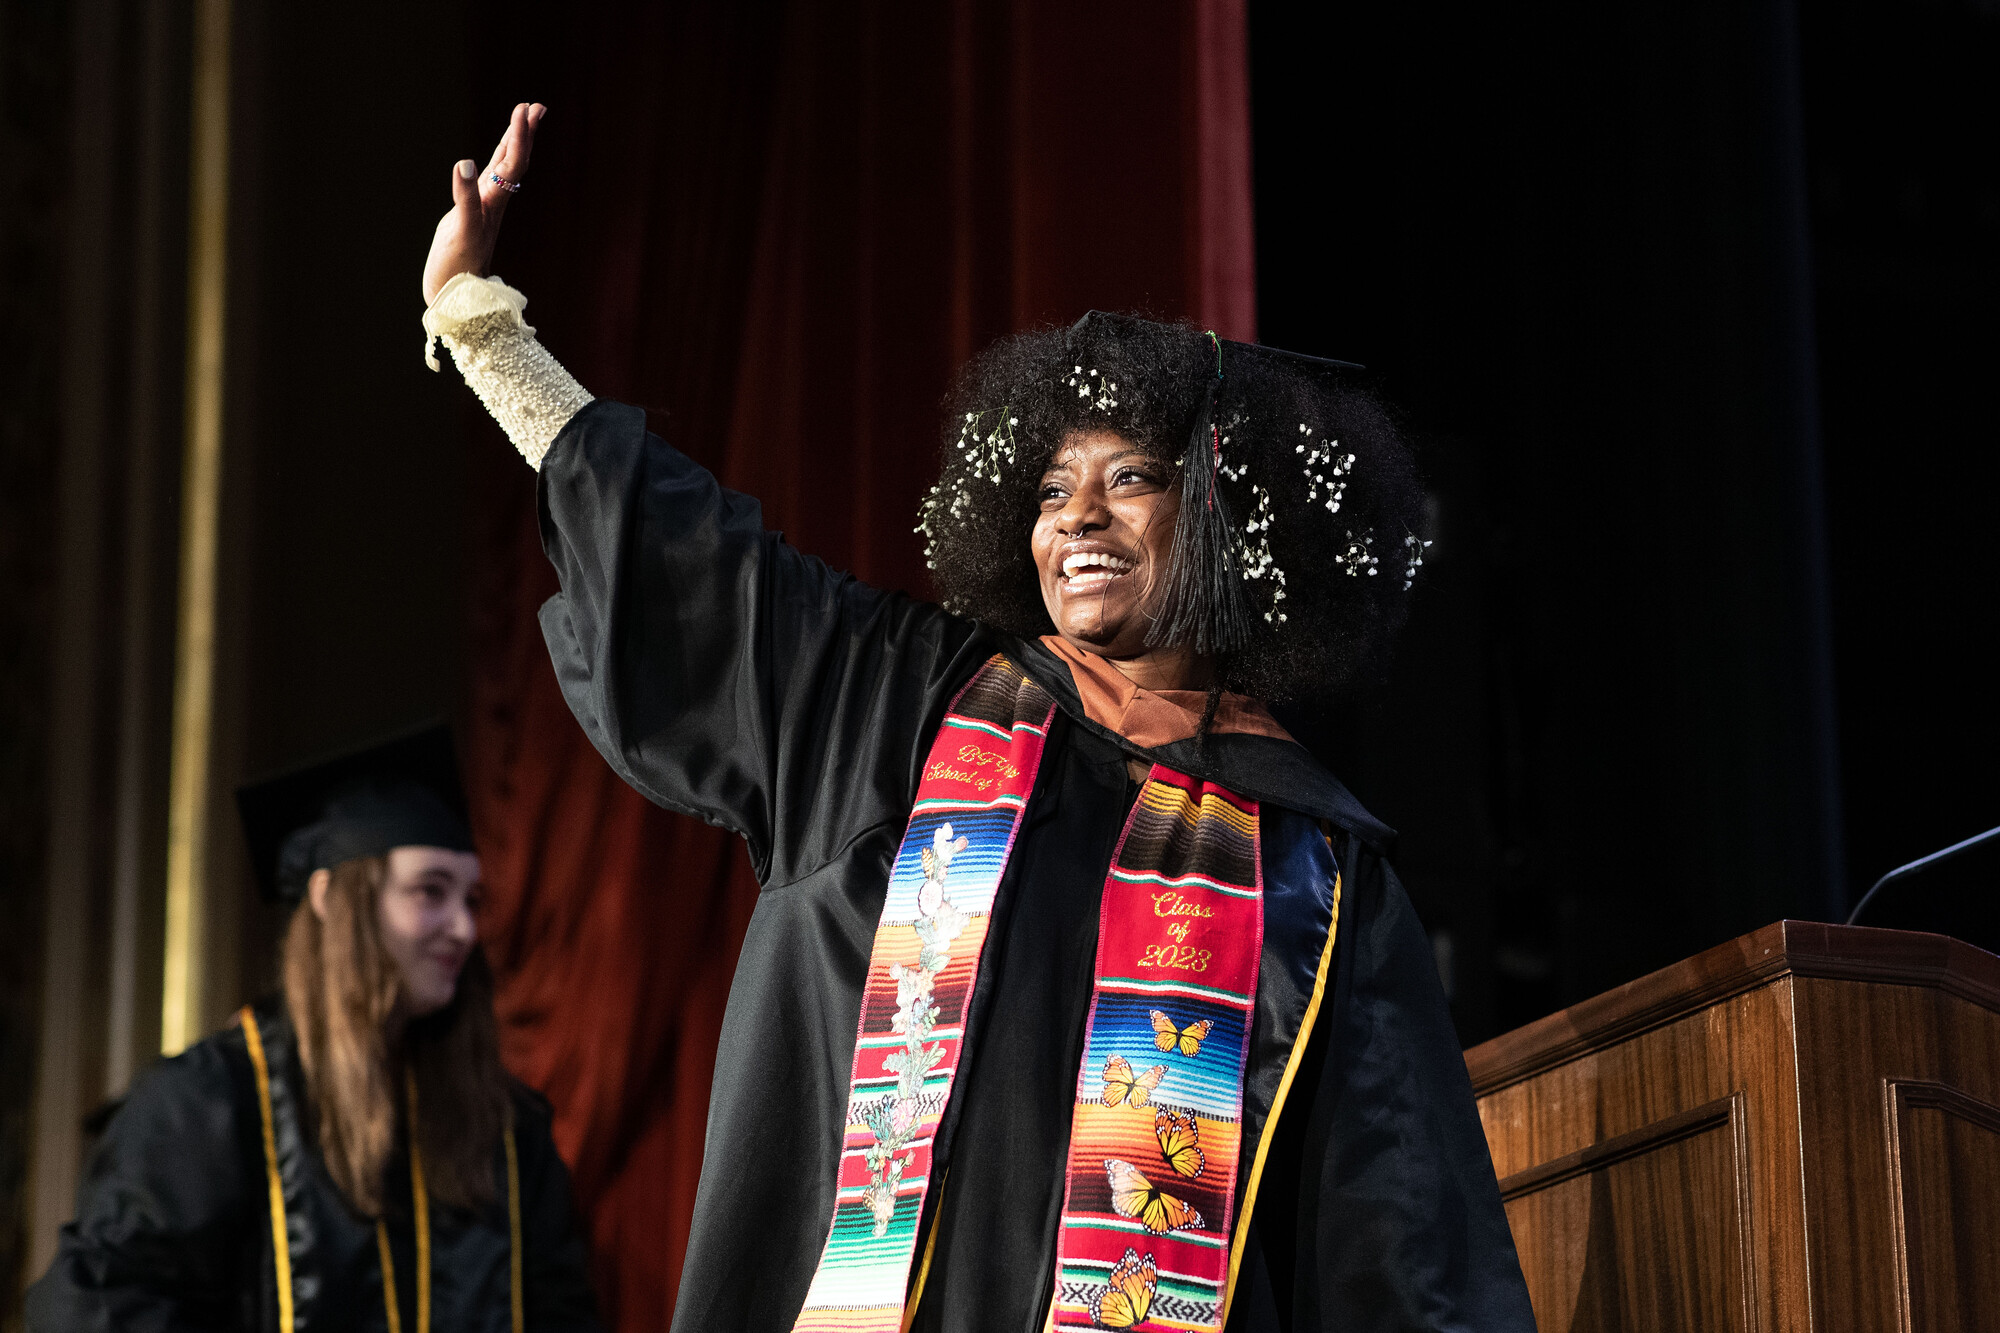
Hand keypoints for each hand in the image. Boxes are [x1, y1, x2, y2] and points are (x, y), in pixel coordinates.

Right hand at [422, 102, 544, 304]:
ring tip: (522, 120)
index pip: (513, 162)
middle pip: (513, 162)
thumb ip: (465, 199)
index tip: (527, 109)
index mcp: (494, 203)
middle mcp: (493, 203)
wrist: (454, 297)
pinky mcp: (470, 216)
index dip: (520, 135)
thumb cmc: (458, 268)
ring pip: (502, 170)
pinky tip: (486, 157)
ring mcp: (483, 209)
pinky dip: (488, 164)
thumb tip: (467, 164)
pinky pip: (484, 184)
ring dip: (513, 145)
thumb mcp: (462, 232)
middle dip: (524, 133)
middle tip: (536, 106)